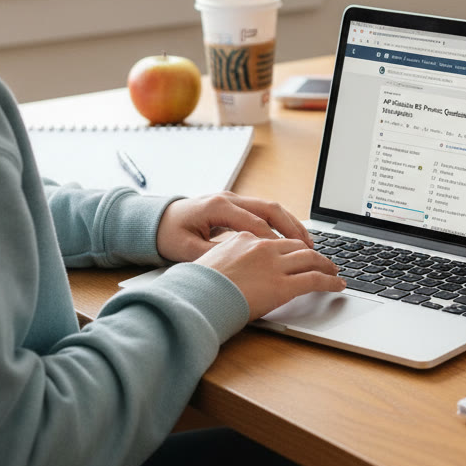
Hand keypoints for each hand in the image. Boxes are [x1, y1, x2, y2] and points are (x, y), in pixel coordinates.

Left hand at [154, 192, 312, 262]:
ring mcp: (234, 199)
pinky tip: (291, 238)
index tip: (289, 258)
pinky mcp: (235, 205)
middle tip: (309, 248)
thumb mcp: (185, 249)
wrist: (156, 219)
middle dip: (292, 228)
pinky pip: (264, 211)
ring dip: (291, 224)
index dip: (273, 241)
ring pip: (271, 207)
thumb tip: (236, 267)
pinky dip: (281, 224)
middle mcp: (229, 198)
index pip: (254, 223)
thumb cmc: (169, 234)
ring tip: (308, 243)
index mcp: (217, 207)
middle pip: (269, 209)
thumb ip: (212, 255)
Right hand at [196, 233, 344, 319]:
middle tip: (323, 261)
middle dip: (313, 254)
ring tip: (334, 272)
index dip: (292, 247)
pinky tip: (337, 285)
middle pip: (297, 246)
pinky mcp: (284, 286)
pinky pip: (315, 280)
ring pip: (311, 260)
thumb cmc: (196, 287)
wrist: (196, 299)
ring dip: (326, 266)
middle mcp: (262, 247)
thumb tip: (234, 270)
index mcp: (244, 238)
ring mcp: (275, 265)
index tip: (299, 252)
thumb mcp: (209, 262)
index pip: (276, 240)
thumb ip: (228, 260)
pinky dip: (330, 281)